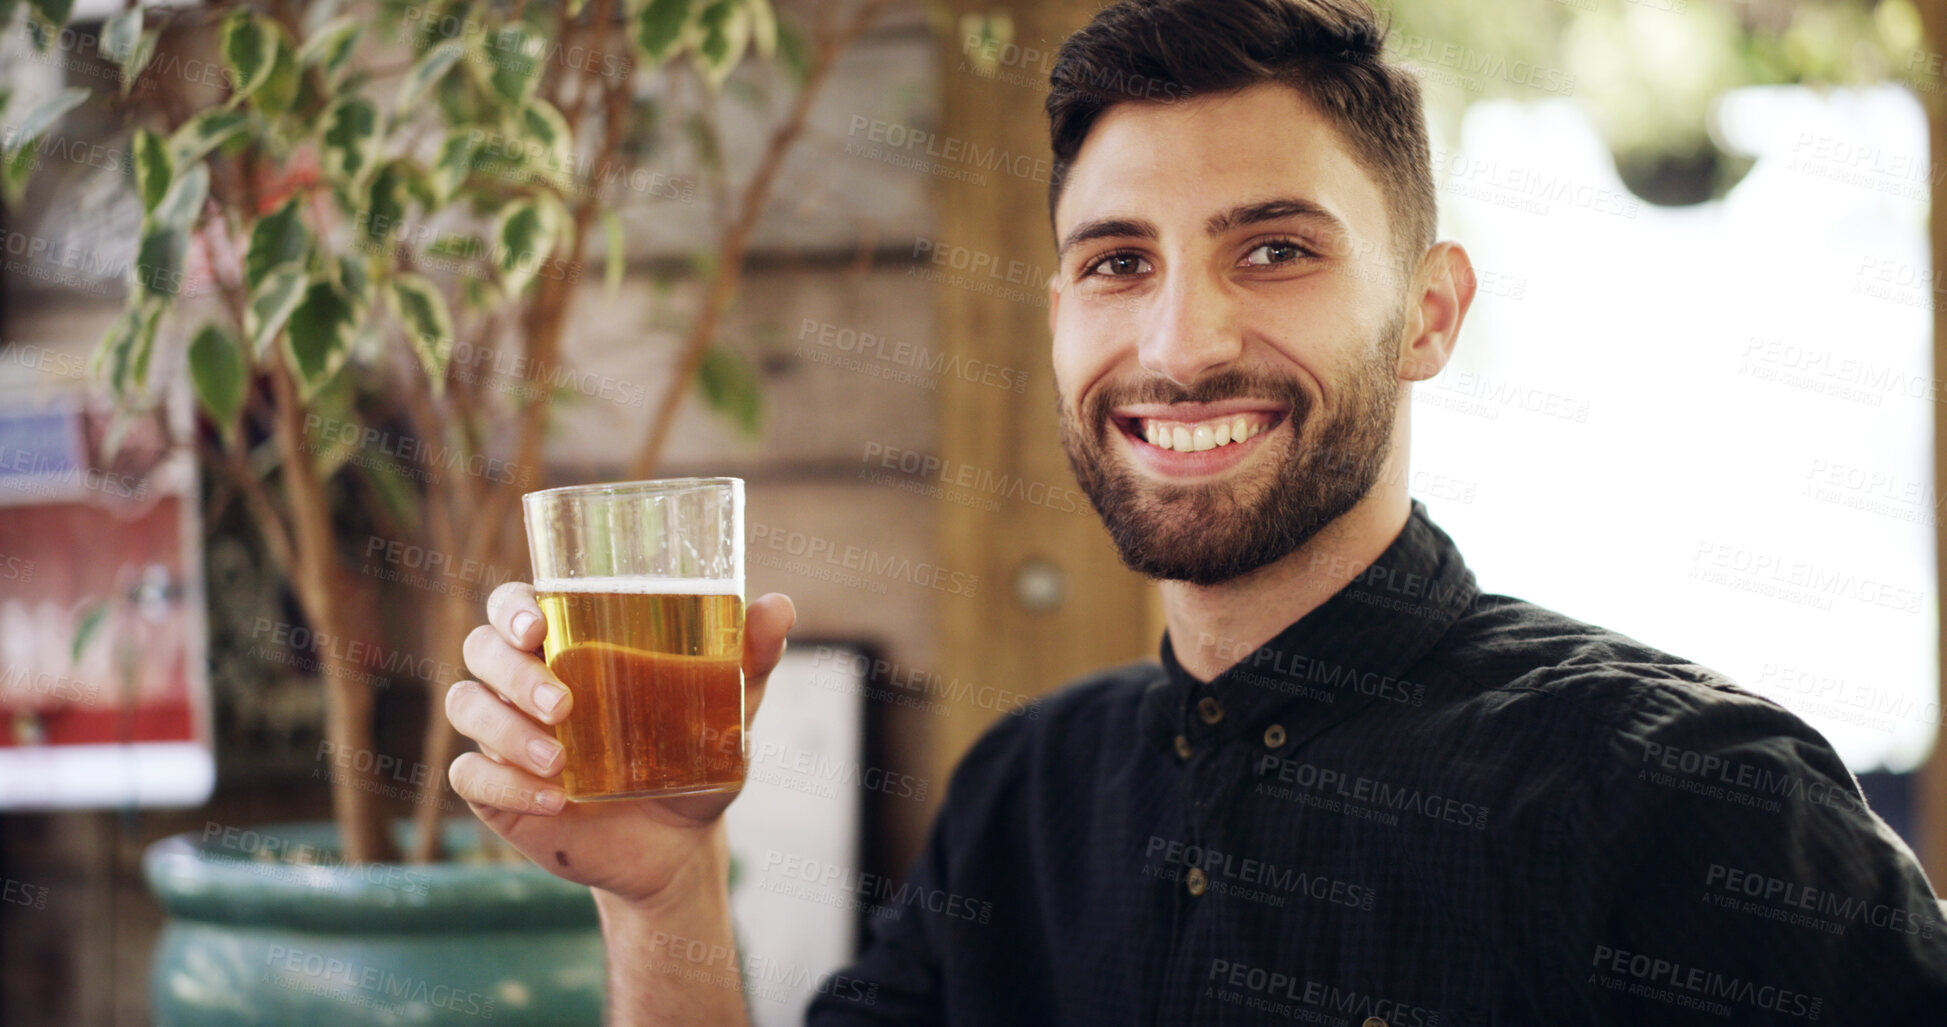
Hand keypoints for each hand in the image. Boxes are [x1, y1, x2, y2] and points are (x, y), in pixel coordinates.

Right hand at [446, 581, 794, 903]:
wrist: (680, 845)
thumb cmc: (695, 759)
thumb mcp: (728, 710)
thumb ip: (751, 659)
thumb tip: (777, 607)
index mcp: (570, 644)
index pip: (514, 604)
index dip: (511, 607)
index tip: (538, 626)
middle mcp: (525, 682)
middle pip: (481, 650)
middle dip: (511, 671)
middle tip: (564, 704)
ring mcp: (504, 736)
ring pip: (466, 706)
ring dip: (504, 729)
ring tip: (561, 763)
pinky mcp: (494, 791)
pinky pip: (469, 776)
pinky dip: (504, 784)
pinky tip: (555, 800)